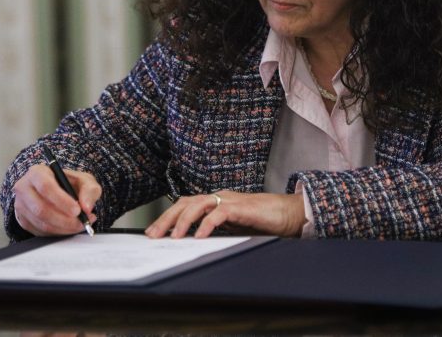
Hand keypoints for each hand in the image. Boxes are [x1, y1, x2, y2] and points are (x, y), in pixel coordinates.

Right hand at [12, 163, 100, 235]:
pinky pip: (40, 232)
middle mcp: (25, 188)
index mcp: (37, 173)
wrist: (59, 192)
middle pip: (41, 208)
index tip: (77, 210)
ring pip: (41, 223)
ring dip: (63, 228)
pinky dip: (58, 233)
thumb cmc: (69, 184)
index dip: (62, 200)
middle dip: (64, 219)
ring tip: (80, 225)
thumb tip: (86, 207)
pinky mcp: (23, 221)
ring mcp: (21, 206)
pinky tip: (69, 227)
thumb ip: (90, 190)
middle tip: (81, 222)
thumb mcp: (84, 181)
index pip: (45, 187)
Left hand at [145, 191, 305, 238]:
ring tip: (173, 237)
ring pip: (198, 204)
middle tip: (153, 235)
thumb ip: (215, 231)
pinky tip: (199, 236)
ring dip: (183, 221)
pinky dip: (207, 224)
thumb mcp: (232, 228)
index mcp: (216, 202)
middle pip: (186, 202)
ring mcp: (230, 201)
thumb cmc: (262, 221)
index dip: (168, 217)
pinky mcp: (242, 208)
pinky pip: (220, 213)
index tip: (153, 232)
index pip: (185, 205)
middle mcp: (219, 198)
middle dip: (167, 219)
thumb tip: (193, 243)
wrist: (288, 214)